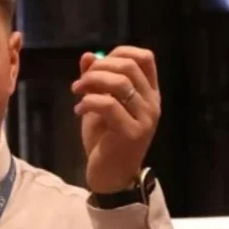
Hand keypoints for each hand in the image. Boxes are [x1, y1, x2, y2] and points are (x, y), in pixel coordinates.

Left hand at [71, 46, 161, 193]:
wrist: (110, 176)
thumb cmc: (105, 140)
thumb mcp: (99, 105)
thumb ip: (96, 81)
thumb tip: (87, 55)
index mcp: (149, 93)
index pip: (145, 57)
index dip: (119, 53)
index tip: (96, 65)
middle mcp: (152, 103)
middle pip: (130, 66)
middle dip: (100, 67)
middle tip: (80, 81)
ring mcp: (145, 118)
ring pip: (120, 82)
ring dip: (91, 82)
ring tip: (76, 92)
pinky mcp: (132, 133)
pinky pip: (109, 105)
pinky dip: (89, 102)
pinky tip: (78, 111)